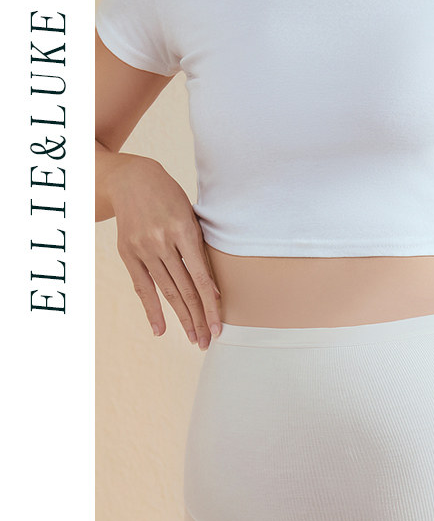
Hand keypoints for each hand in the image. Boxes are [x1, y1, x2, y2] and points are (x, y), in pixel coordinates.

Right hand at [107, 154, 221, 348]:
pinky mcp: (128, 253)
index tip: (219, 327)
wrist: (130, 179)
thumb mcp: (191, 216)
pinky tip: (161, 330)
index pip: (201, 278)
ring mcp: (143, 248)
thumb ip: (200, 250)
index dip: (211, 306)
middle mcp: (161, 241)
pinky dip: (152, 310)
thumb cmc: (169, 197)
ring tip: (194, 338)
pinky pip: (142, 287)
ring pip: (167, 292)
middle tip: (208, 342)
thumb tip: (212, 291)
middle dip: (198, 319)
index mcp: (183, 230)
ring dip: (182, 318)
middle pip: (184, 290)